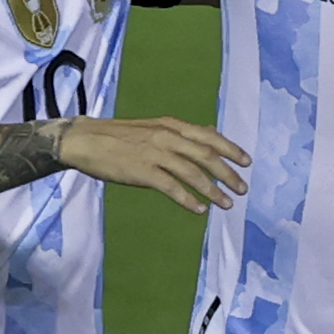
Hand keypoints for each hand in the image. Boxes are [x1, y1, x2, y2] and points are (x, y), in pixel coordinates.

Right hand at [60, 116, 250, 213]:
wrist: (86, 140)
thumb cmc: (120, 135)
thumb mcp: (154, 126)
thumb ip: (181, 132)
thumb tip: (209, 134)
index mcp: (171, 124)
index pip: (209, 136)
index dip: (230, 149)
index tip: (246, 162)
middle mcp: (167, 136)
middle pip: (206, 155)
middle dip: (228, 173)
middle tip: (243, 188)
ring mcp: (155, 153)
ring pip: (193, 173)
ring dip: (213, 190)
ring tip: (226, 203)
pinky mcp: (143, 171)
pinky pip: (172, 187)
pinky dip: (189, 199)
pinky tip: (200, 209)